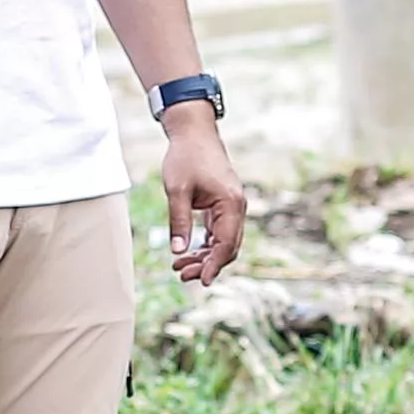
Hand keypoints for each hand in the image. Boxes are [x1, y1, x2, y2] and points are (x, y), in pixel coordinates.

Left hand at [160, 105, 245, 286]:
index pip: (226, 243)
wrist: (194, 132)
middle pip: (228, 247)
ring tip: (180, 268)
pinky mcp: (224, 205)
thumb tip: (178, 251)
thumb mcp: (177, 189)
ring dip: (205, 256)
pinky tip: (188, 253)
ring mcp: (232, 206)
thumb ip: (179, 221)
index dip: (214, 265)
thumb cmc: (186, 156)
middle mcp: (237, 207)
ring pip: (224, 242)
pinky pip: (219, 232)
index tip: (202, 281)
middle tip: (182, 275)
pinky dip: (206, 244)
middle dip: (207, 264)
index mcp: (230, 203)